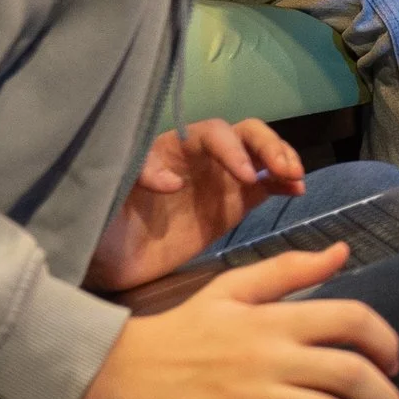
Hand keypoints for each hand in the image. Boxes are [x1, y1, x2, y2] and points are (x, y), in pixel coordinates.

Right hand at [78, 245, 398, 398]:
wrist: (120, 372)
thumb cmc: (184, 328)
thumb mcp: (233, 287)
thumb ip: (291, 269)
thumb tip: (344, 252)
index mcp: (275, 319)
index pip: (351, 320)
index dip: (385, 341)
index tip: (394, 362)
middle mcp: (271, 359)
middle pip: (350, 375)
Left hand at [86, 119, 305, 292]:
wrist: (106, 266)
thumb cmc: (101, 227)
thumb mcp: (107, 197)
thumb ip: (134, 177)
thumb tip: (173, 180)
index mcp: (171, 148)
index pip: (212, 133)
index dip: (232, 149)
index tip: (244, 177)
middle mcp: (200, 158)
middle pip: (244, 134)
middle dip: (268, 147)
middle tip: (285, 169)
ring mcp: (219, 181)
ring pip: (260, 156)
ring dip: (282, 159)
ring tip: (296, 178)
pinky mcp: (232, 206)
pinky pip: (265, 186)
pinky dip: (284, 183)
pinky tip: (297, 190)